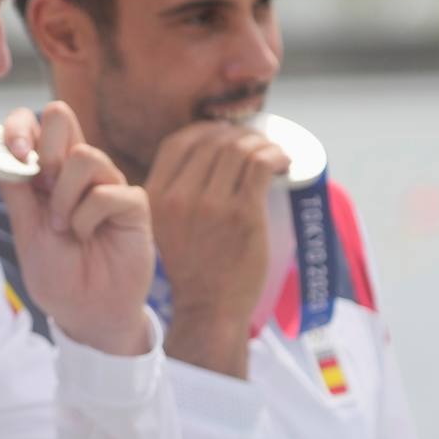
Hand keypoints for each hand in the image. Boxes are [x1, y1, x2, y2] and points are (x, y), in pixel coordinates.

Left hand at [0, 102, 153, 355]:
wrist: (87, 312)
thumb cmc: (57, 274)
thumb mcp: (26, 232)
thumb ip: (16, 192)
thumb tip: (0, 153)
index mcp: (45, 172)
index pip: (31, 123)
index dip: (18, 127)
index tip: (16, 155)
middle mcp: (75, 170)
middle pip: (60, 116)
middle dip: (46, 150)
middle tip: (45, 189)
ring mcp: (106, 182)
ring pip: (85, 155)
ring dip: (65, 197)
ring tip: (65, 228)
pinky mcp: (132, 203)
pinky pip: (109, 192)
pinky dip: (89, 217)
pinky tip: (88, 236)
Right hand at [146, 120, 290, 376]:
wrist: (209, 308)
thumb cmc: (192, 269)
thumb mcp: (163, 227)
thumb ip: (172, 195)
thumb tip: (202, 160)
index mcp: (155, 196)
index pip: (178, 142)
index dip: (205, 130)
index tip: (224, 135)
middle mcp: (179, 196)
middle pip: (212, 141)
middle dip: (239, 135)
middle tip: (256, 144)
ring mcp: (211, 204)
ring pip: (238, 149)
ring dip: (260, 143)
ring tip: (272, 152)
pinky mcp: (242, 214)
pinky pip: (260, 166)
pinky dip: (274, 156)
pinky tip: (283, 161)